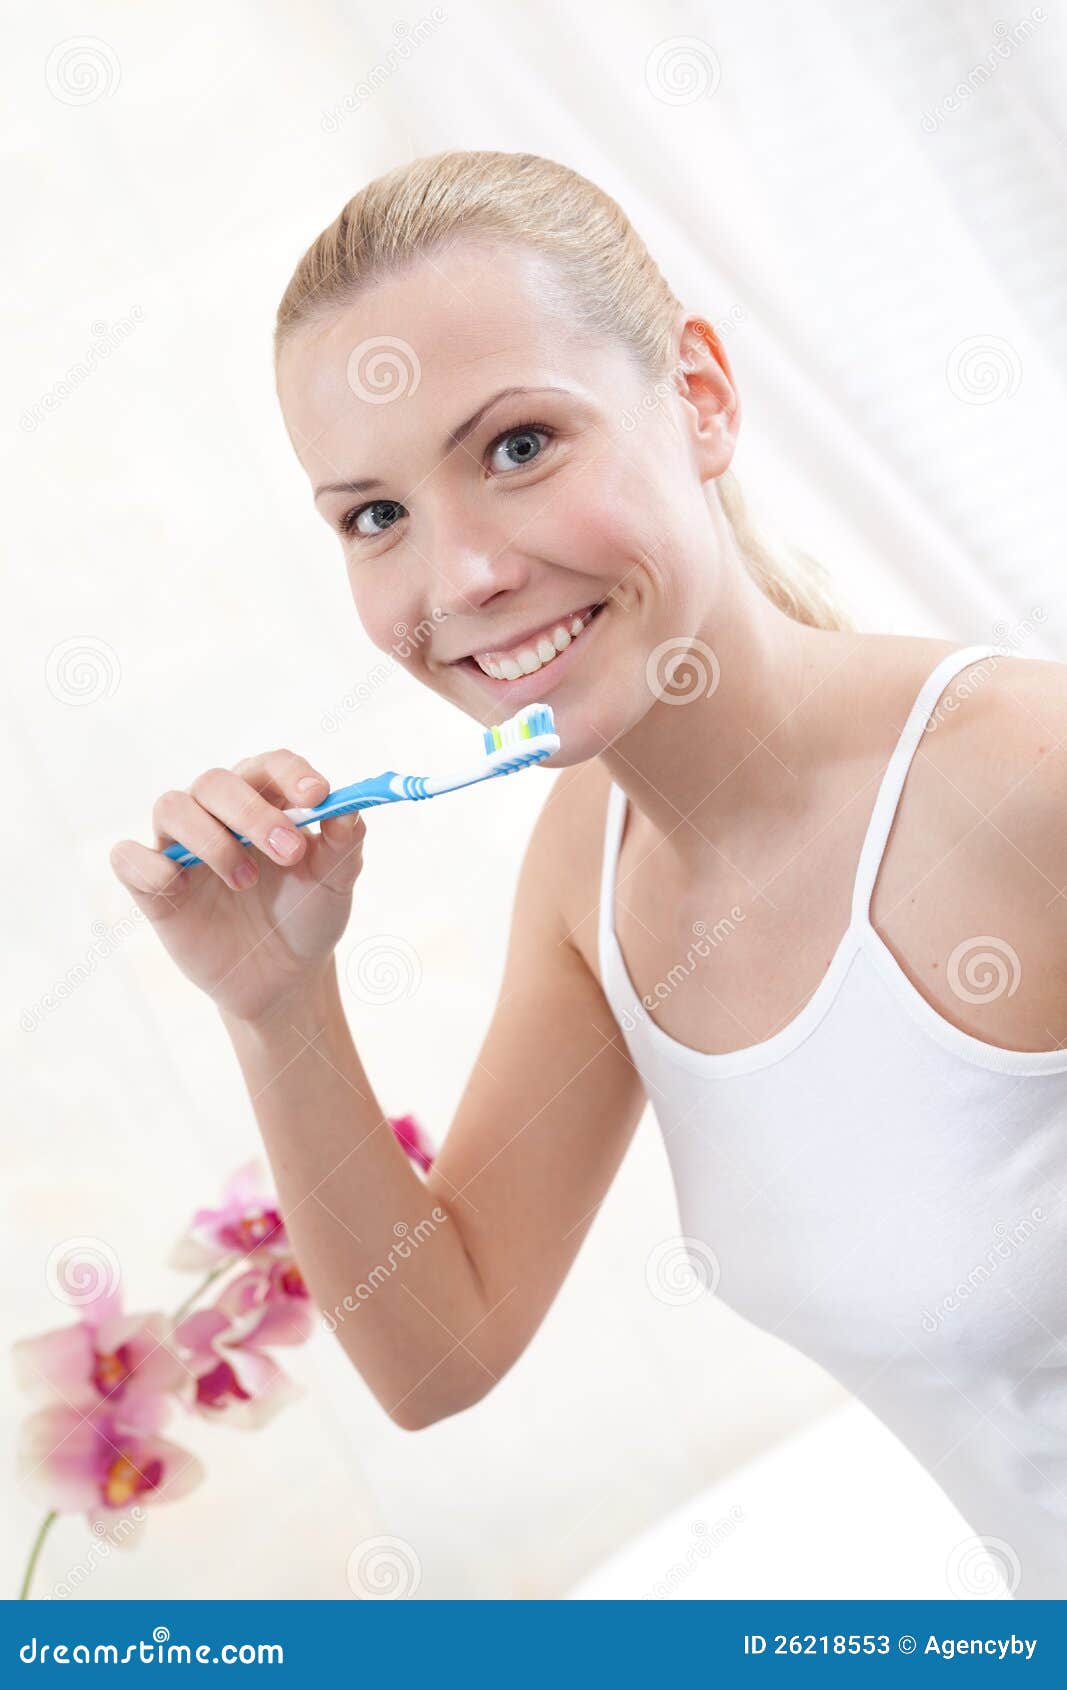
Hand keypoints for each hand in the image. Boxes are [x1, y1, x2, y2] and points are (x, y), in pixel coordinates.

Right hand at [109, 749, 365, 1024]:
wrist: (283, 979)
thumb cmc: (306, 916)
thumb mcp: (335, 883)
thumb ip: (344, 842)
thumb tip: (349, 807)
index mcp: (265, 801)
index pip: (269, 765)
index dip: (290, 774)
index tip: (317, 796)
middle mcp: (217, 814)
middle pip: (216, 782)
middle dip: (253, 813)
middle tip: (288, 851)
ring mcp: (180, 847)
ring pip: (171, 807)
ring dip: (210, 840)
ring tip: (244, 881)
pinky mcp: (152, 886)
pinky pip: (128, 858)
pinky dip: (150, 865)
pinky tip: (180, 886)